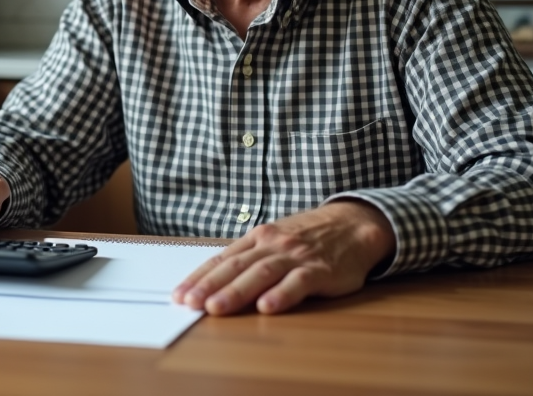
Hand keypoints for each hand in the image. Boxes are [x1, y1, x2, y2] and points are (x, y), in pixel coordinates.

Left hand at [172, 200, 394, 315]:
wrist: (352, 224)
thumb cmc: (308, 237)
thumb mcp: (274, 240)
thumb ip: (249, 257)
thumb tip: (214, 279)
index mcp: (258, 238)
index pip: (222, 258)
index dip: (200, 277)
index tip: (180, 295)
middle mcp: (273, 244)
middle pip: (236, 266)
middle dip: (209, 286)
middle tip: (189, 304)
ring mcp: (295, 256)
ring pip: (261, 273)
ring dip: (237, 292)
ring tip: (217, 309)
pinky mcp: (319, 270)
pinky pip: (298, 282)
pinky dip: (281, 294)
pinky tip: (267, 307)